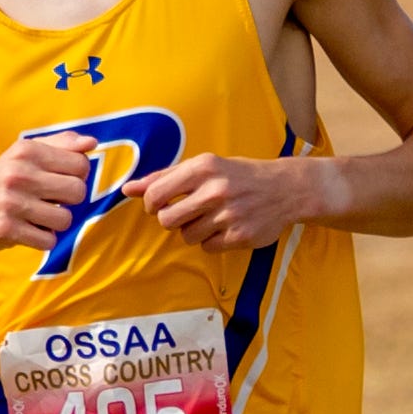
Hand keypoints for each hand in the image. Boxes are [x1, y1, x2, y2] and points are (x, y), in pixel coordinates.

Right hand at [0, 134, 101, 257]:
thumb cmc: (2, 182)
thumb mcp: (24, 154)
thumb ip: (61, 144)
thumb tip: (91, 142)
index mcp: (26, 151)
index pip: (80, 164)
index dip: (77, 176)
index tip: (60, 180)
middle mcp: (18, 174)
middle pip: (78, 192)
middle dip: (69, 201)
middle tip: (51, 200)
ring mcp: (11, 202)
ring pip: (65, 219)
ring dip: (55, 223)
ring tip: (38, 216)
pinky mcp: (6, 229)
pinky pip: (48, 241)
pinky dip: (43, 239)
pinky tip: (28, 230)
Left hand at [136, 150, 319, 249]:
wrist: (285, 188)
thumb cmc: (238, 175)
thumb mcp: (204, 166)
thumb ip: (164, 177)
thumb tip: (127, 189)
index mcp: (202, 168)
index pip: (155, 194)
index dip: (151, 203)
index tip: (160, 204)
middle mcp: (215, 190)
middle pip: (166, 220)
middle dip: (170, 220)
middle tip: (185, 213)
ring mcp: (228, 215)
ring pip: (187, 236)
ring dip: (193, 230)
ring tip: (211, 218)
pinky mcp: (239, 236)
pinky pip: (207, 247)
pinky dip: (211, 241)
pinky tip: (224, 227)